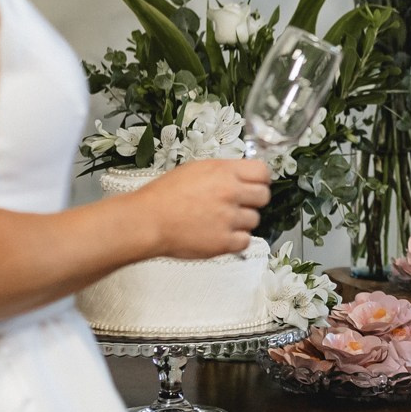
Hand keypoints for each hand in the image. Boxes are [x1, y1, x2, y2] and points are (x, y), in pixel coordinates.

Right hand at [136, 159, 270, 258]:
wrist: (147, 221)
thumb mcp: (195, 170)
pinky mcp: (224, 242)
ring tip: (218, 221)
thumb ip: (223, 172)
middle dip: (253, 200)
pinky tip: (218, 234)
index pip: (262, 172)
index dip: (260, 179)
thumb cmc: (164, 195)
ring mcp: (229, 218)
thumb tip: (243, 177)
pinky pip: (245, 240)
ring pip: (254, 220)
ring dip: (241, 221)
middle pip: (263, 196)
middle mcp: (230, 193)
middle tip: (237, 205)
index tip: (254, 185)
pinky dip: (235, 240)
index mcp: (224, 172)